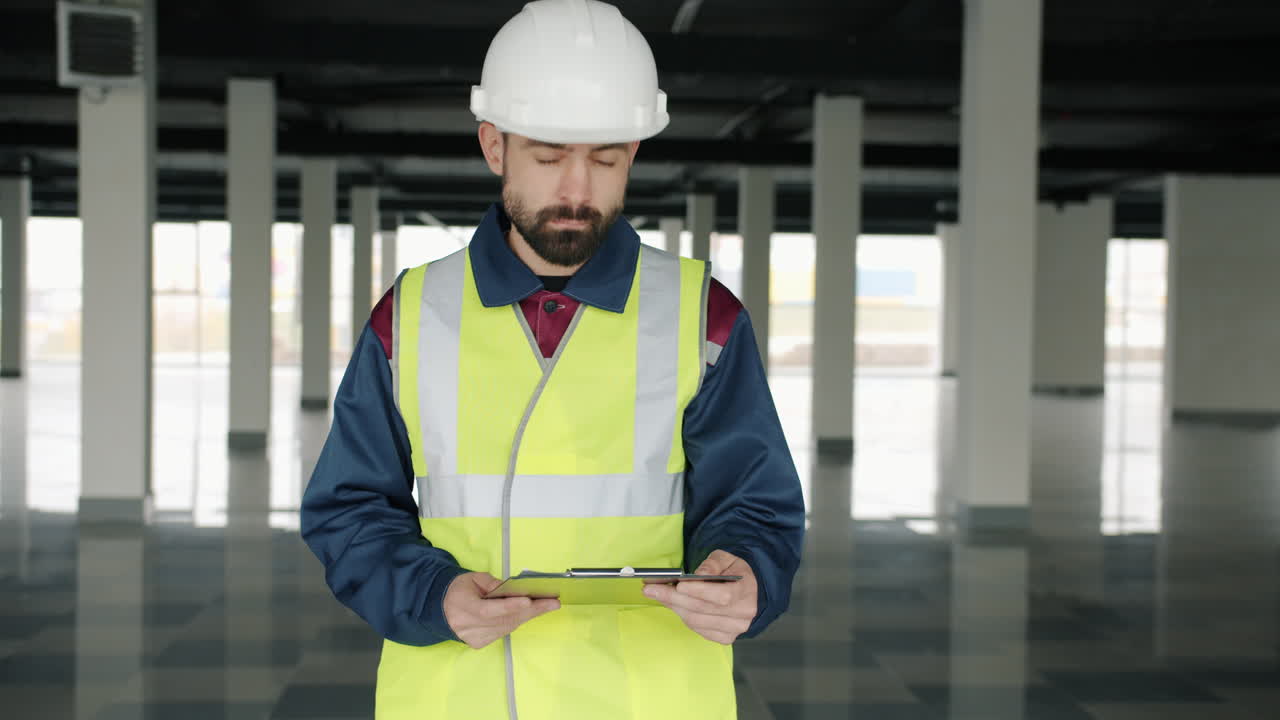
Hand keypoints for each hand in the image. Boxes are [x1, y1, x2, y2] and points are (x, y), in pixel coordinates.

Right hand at [443, 572, 559, 648]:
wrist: (440, 609)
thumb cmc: (459, 590)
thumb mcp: (473, 579)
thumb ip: (492, 584)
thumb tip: (514, 590)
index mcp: (464, 607)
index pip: (489, 610)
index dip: (509, 606)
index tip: (528, 601)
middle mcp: (469, 627)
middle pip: (505, 620)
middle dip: (532, 610)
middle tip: (553, 602)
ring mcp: (475, 638)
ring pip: (508, 627)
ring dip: (528, 616)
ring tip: (547, 605)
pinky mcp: (480, 644)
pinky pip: (504, 631)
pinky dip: (516, 621)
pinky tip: (529, 612)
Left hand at [642, 550, 757, 644]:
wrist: (750, 589)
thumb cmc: (735, 571)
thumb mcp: (726, 558)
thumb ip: (712, 564)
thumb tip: (696, 575)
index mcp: (746, 592)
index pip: (722, 596)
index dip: (698, 591)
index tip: (677, 584)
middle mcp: (742, 615)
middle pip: (702, 610)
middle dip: (673, 598)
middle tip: (650, 589)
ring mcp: (734, 629)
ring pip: (696, 621)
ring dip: (674, 607)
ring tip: (657, 594)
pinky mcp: (725, 638)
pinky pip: (698, 629)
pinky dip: (683, 616)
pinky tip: (674, 605)